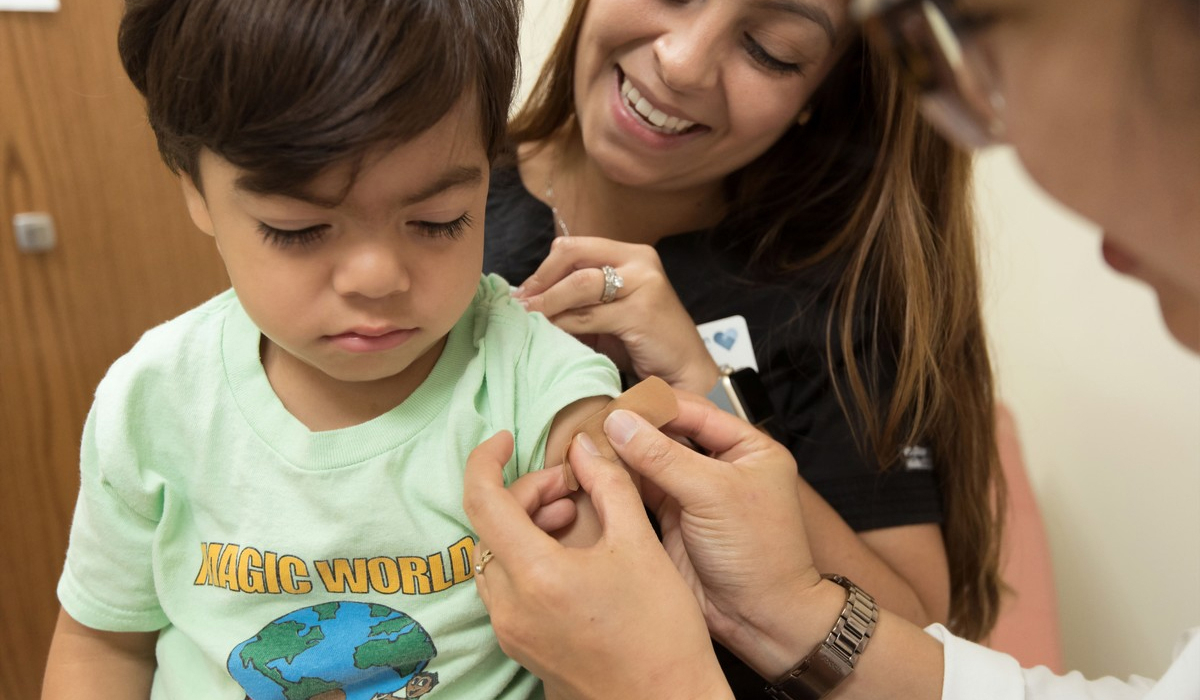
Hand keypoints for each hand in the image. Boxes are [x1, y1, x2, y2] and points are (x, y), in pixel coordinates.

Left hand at [463, 431, 731, 699]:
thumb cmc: (662, 632)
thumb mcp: (640, 544)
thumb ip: (608, 485)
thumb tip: (585, 446)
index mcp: (536, 575)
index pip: (482, 500)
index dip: (486, 460)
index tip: (504, 438)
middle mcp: (510, 607)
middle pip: (491, 527)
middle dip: (527, 494)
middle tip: (572, 487)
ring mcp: (511, 632)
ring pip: (496, 557)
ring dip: (526, 526)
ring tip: (575, 517)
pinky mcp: (521, 648)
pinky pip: (507, 587)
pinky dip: (528, 558)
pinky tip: (570, 555)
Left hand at [511, 236, 719, 393]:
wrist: (684, 371)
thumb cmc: (643, 343)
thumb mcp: (608, 313)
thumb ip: (579, 300)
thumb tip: (529, 299)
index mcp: (631, 254)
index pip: (575, 247)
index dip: (544, 268)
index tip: (524, 292)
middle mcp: (640, 260)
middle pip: (573, 257)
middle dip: (541, 281)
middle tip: (520, 304)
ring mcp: (644, 283)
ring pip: (579, 284)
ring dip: (547, 303)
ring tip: (528, 318)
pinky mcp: (642, 311)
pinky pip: (588, 315)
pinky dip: (563, 323)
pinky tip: (550, 333)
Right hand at [600, 393, 829, 672]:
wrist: (761, 619)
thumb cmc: (760, 555)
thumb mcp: (713, 494)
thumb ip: (663, 456)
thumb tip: (619, 422)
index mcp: (748, 448)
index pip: (694, 411)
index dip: (654, 406)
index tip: (615, 404)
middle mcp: (721, 466)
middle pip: (668, 434)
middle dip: (632, 430)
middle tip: (592, 423)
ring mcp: (695, 493)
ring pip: (650, 462)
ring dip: (621, 455)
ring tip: (585, 444)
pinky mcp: (673, 520)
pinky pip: (640, 491)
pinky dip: (618, 482)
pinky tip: (592, 472)